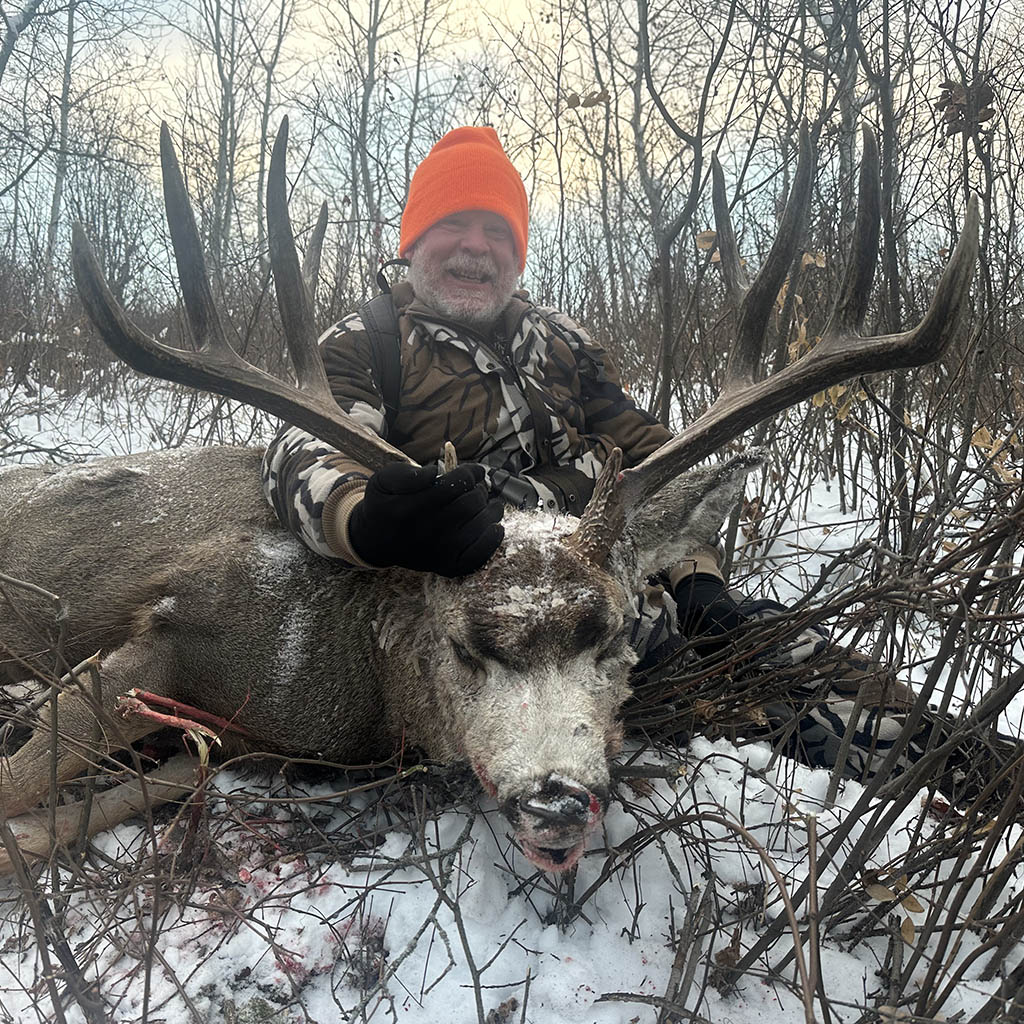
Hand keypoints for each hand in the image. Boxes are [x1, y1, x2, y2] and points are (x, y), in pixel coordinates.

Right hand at [348, 462, 503, 576]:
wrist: (375, 541)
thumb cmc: (384, 505)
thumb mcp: (382, 481)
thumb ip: (406, 473)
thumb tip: (435, 472)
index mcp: (411, 508)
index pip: (454, 485)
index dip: (470, 474)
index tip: (475, 470)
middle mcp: (426, 531)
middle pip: (469, 504)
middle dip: (480, 490)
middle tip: (479, 487)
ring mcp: (439, 552)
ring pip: (479, 526)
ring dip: (492, 510)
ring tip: (490, 503)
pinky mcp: (447, 566)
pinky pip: (478, 556)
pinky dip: (492, 540)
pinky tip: (495, 527)